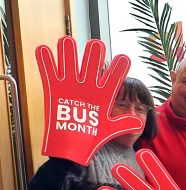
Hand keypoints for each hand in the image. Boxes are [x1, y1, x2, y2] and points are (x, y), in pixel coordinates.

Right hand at [36, 36, 141, 164]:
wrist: (73, 147)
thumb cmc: (94, 138)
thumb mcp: (111, 130)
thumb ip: (124, 123)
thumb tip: (138, 122)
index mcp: (104, 93)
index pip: (114, 77)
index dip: (119, 68)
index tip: (124, 59)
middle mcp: (88, 86)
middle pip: (92, 64)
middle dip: (93, 54)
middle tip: (96, 45)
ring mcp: (71, 85)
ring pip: (69, 62)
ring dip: (68, 52)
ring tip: (67, 42)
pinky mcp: (55, 89)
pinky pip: (49, 72)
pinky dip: (45, 61)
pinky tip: (43, 50)